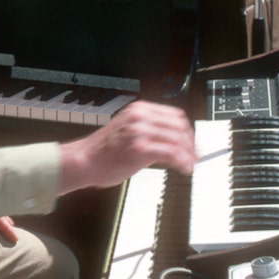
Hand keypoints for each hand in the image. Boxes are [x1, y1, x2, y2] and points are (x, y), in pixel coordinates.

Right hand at [58, 100, 195, 193]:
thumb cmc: (102, 151)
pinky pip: (171, 153)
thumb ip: (145, 129)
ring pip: (178, 140)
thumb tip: (170, 139)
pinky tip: (184, 169)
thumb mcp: (126, 129)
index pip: (174, 114)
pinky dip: (182, 162)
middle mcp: (140, 117)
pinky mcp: (140, 148)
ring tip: (190, 165)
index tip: (192, 142)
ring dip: (189, 154)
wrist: (83, 160)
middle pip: (179, 126)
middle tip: (195, 156)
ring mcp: (140, 131)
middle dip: (191, 143)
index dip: (187, 130)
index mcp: (138, 109)